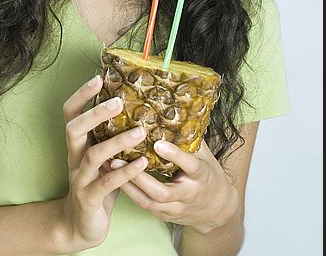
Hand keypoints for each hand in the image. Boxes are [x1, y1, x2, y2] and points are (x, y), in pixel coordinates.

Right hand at [58, 75, 148, 251]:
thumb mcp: (102, 156)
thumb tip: (138, 104)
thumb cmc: (98, 182)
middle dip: (95, 114)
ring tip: (140, 132)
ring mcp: (80, 178)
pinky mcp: (90, 199)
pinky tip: (143, 162)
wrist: (81, 225)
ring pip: (93, 156)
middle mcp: (75, 157)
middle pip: (74, 129)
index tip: (98, 78)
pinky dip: (125, 172)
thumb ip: (112, 134)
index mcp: (78, 143)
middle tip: (118, 102)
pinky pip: (107, 183)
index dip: (81, 95)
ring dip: (117, 142)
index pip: (71, 113)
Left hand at [107, 139, 238, 234]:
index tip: (157, 143)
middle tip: (117, 159)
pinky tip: (113, 178)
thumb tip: (175, 109)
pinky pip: (144, 205)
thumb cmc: (209, 174)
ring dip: (127, 185)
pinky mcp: (164, 215)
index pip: (189, 165)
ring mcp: (175, 209)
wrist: (218, 209)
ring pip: (148, 202)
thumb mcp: (205, 154)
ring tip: (108, 168)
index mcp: (201, 176)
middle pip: (162, 192)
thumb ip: (189, 137)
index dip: (174, 155)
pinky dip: (128, 192)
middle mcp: (188, 195)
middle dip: (138, 177)